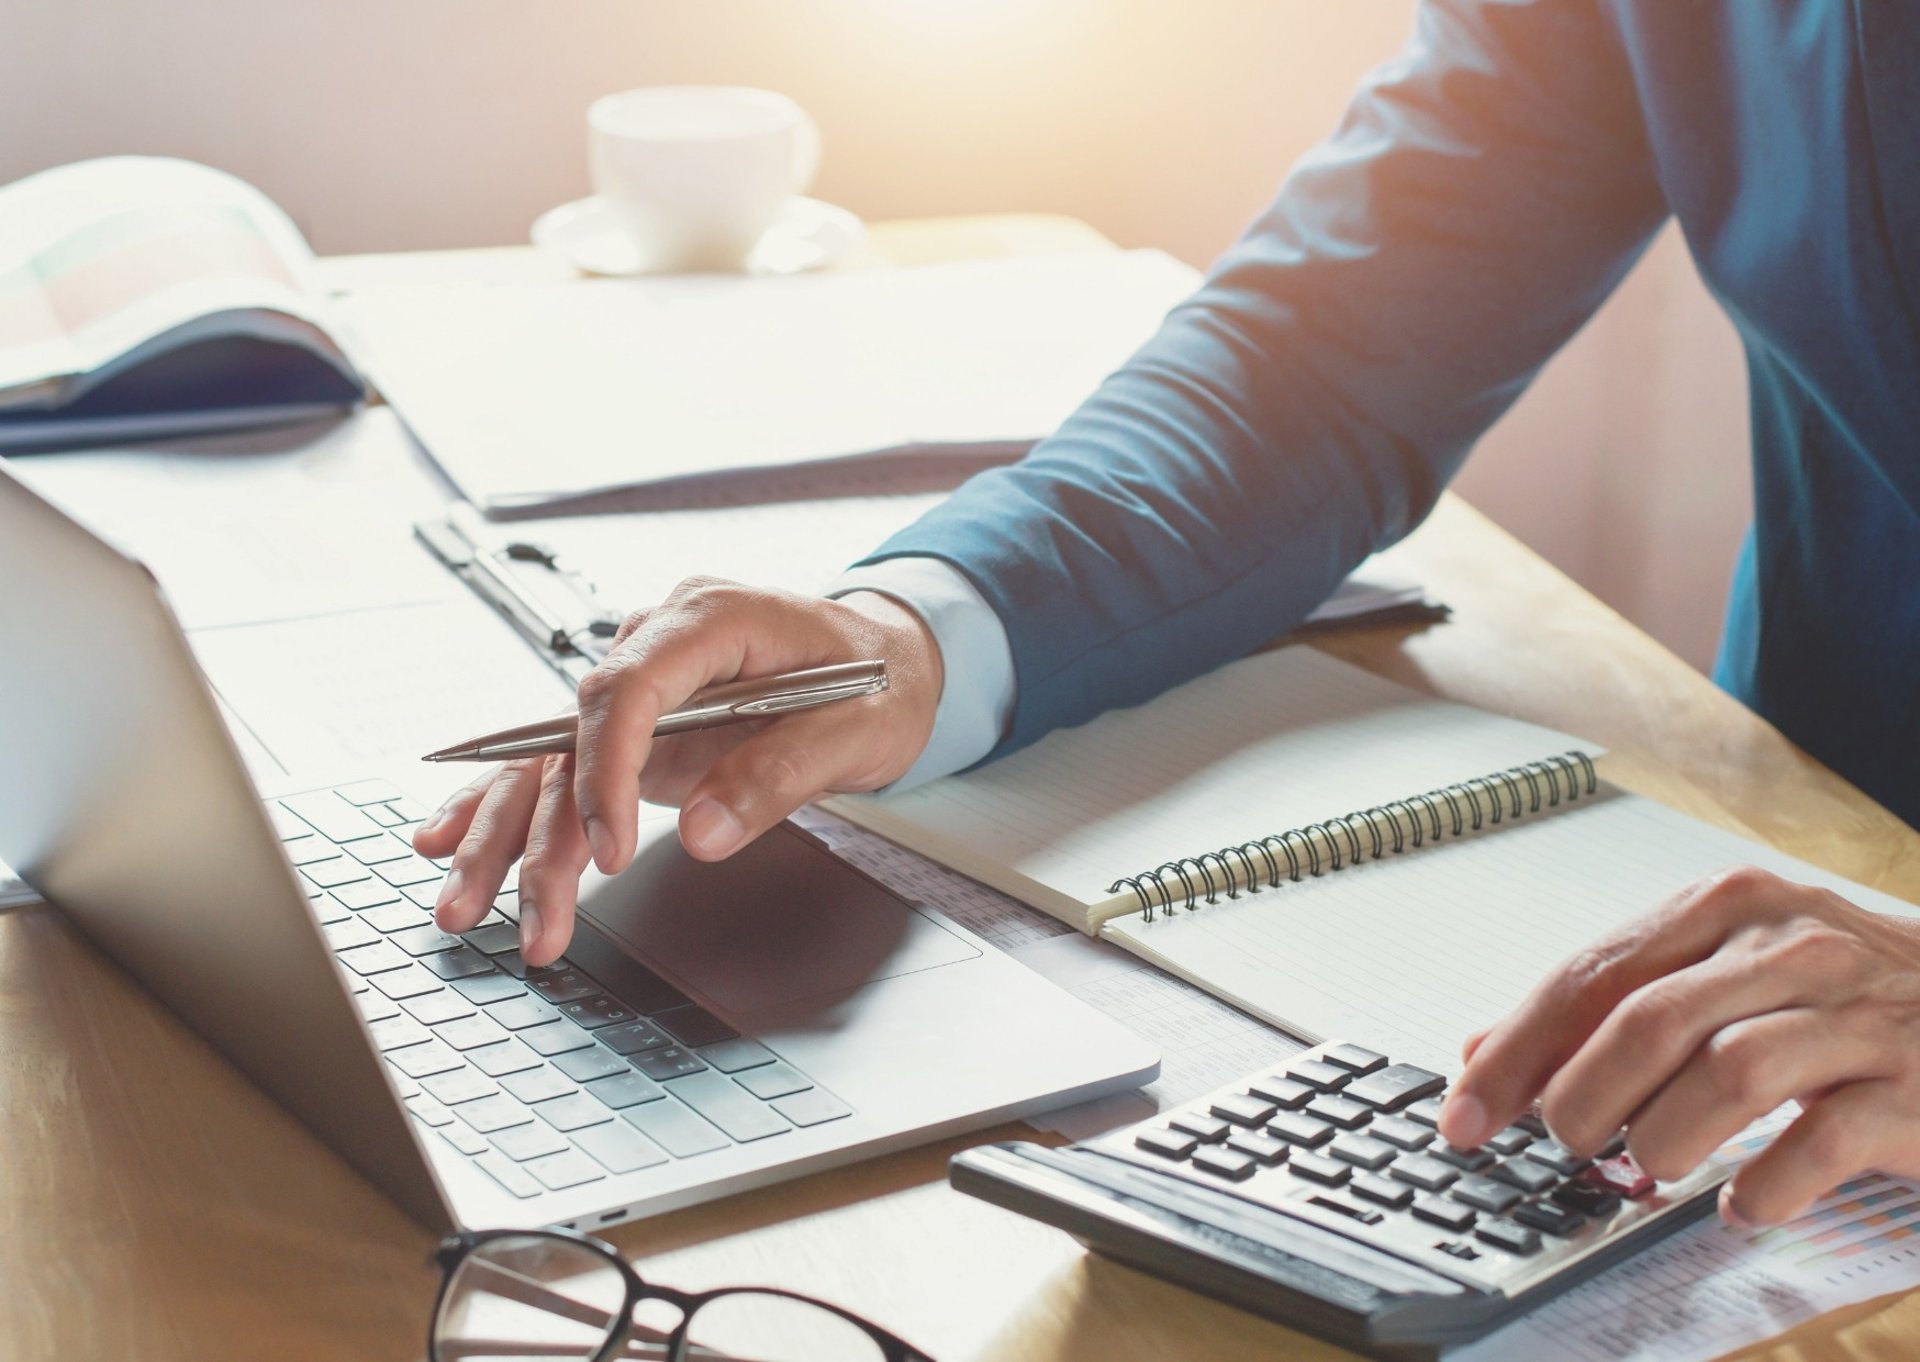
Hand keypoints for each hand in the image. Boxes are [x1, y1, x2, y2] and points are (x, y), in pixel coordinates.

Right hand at [411, 578, 943, 966]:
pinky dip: (507, 807)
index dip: (605, 769)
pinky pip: (559, 764)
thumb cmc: (879, 679)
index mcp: (712, 619)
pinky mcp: (636, 727)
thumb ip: (778, 775)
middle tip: (523, 912)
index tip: (606, 849)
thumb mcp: (857, 728)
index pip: (627, 688)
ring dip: (505, 836)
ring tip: (464, 908)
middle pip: (571, 734)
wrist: (890, 658)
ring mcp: (642, 686)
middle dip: (534, 829)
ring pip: (551, 760)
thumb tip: (701, 833)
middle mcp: (660, 643)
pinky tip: (450, 840)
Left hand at [1438, 866, 1919, 1225]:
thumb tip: (1486, 1052)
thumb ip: (1611, 1003)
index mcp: (1727, 907)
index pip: (1592, 974)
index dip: (1516, 1050)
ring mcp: (1855, 1014)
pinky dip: (1766, 1185)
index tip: (1466, 1111)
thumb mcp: (1725, 969)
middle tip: (1565, 1143)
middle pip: (1649, 1020)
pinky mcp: (1912, 1088)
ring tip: (1652, 1167)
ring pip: (1728, 1073)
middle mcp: (1790, 945)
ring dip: (1666, 1137)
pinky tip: (1743, 1203)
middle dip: (1583, 1097)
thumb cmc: (1842, 994)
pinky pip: (1822, 1141)